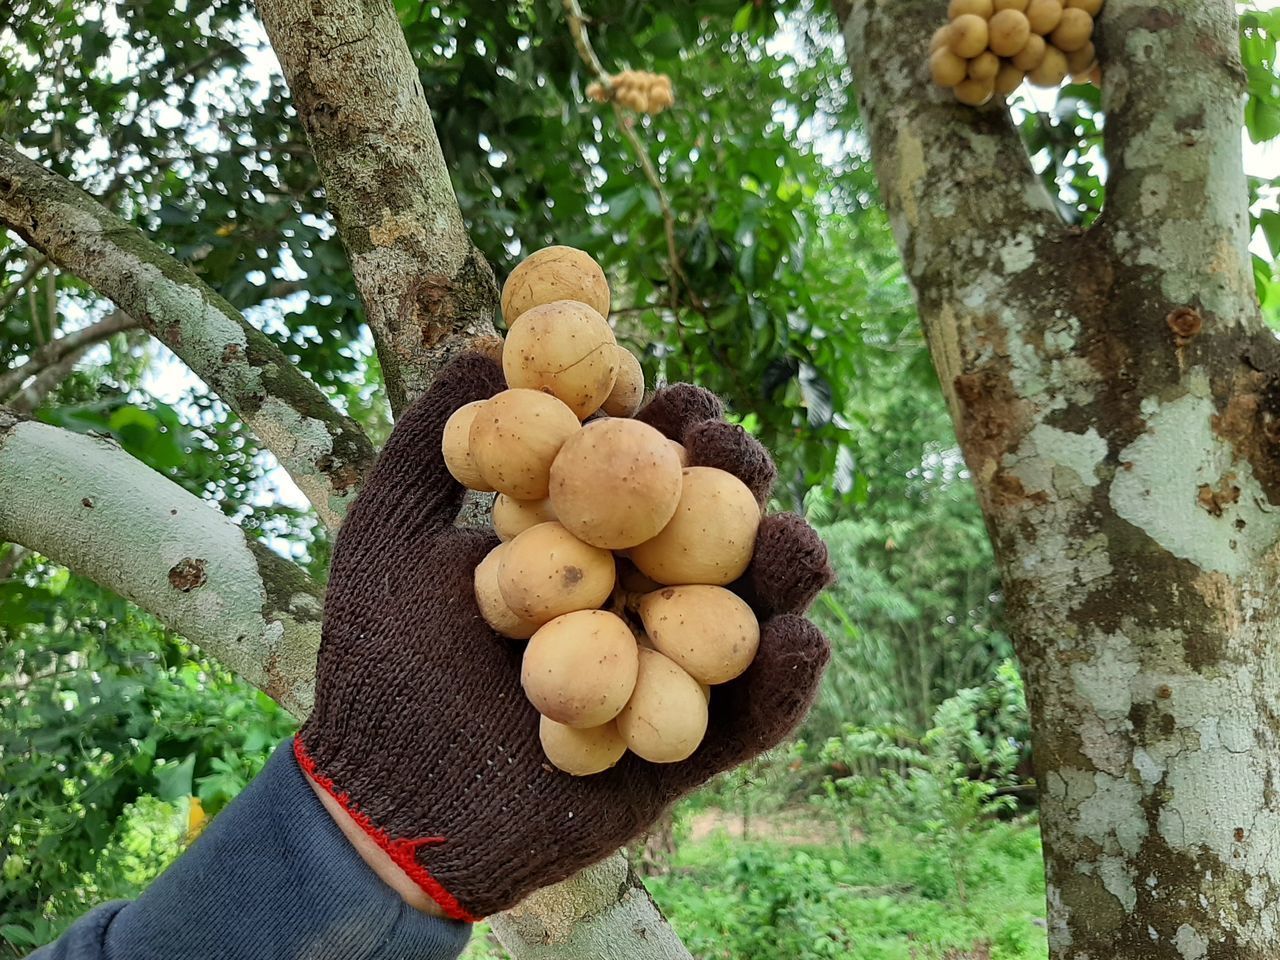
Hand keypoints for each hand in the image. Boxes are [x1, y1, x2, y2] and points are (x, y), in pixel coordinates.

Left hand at [297, 354, 832, 919]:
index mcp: (582, 541)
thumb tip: (480, 343)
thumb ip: (431, 446)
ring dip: (784, 573)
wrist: (380, 797)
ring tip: (792, 545)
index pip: (641, 468)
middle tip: (732, 458)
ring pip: (747, 612)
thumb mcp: (388, 537)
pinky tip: (801, 640)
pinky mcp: (684, 750)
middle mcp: (635, 596)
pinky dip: (786, 684)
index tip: (667, 392)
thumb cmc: (378, 661)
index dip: (665, 425)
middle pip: (709, 528)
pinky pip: (750, 719)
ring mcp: (666, 670)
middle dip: (734, 485)